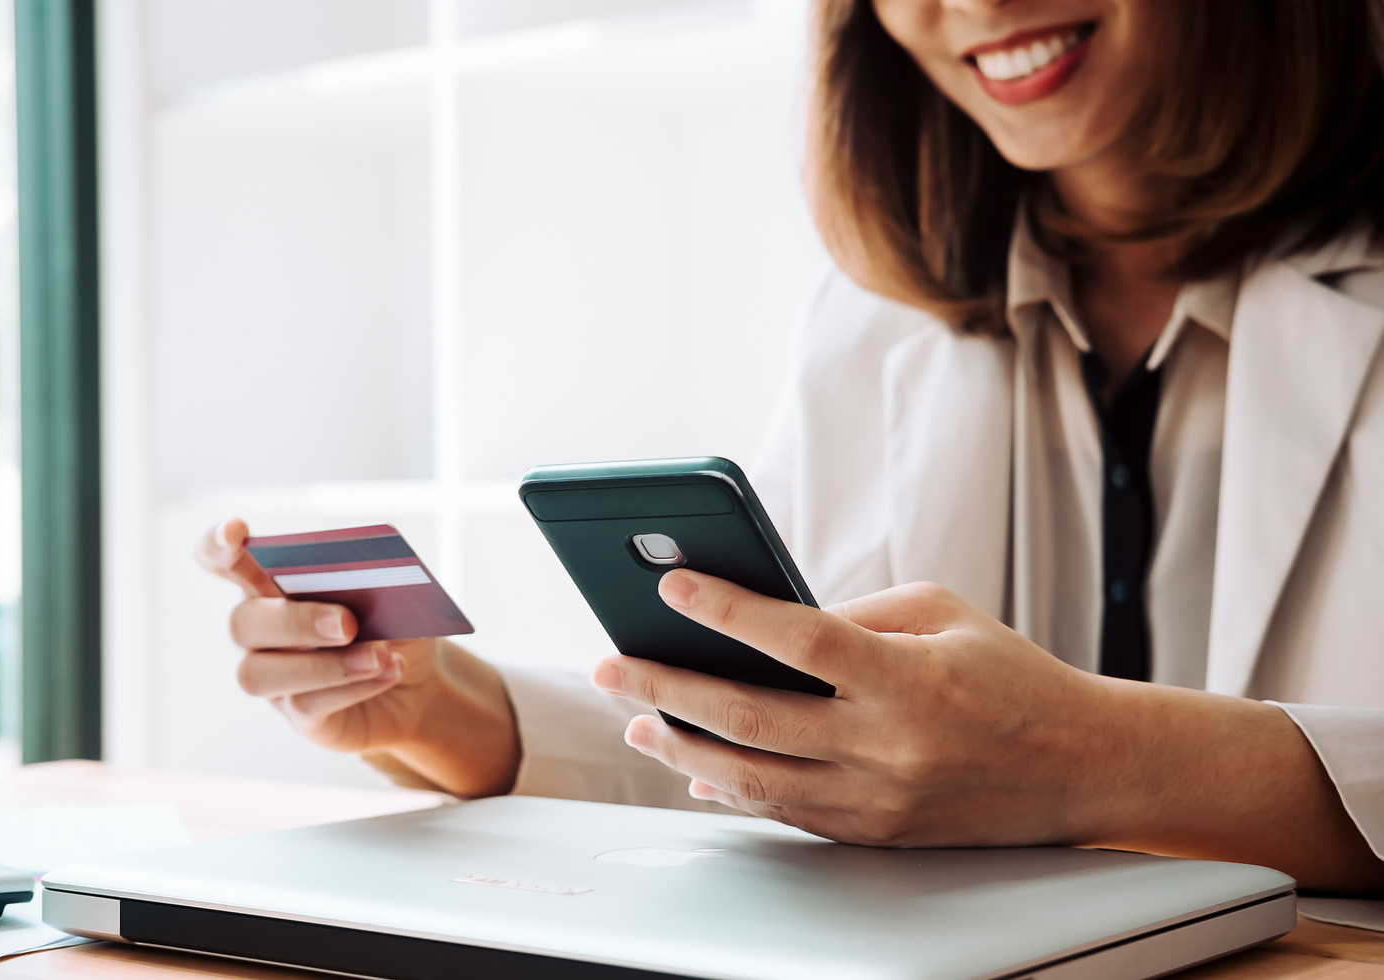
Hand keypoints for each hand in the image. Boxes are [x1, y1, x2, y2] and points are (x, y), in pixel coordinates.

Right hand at [197, 518, 520, 796]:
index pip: (221, 558)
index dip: (217, 544)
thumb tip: (363, 572)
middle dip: (293, 621)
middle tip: (348, 623)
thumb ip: (367, 576)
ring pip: (261, 673)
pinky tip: (390, 670)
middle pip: (243, 622)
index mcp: (271, 583)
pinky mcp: (298, 714)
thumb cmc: (393, 624)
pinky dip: (353, 686)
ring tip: (379, 655)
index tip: (236, 531)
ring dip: (324, 664)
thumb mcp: (391, 593)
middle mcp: (261, 631)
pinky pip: (306, 703)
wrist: (419, 681)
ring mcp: (274, 677)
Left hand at [590, 570, 1383, 890]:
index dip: (727, 611)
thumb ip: (854, 613)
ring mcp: (879, 800)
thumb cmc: (1010, 675)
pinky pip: (783, 813)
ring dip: (681, 746)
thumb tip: (766, 621)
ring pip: (753, 780)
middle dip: (668, 686)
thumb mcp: (942, 612)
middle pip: (752, 718)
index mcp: (910, 677)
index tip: (672, 585)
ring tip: (637, 714)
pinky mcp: (875, 834)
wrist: (1081, 766)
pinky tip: (691, 763)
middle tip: (611, 663)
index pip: (799, 640)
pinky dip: (729, 788)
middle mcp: (889, 746)